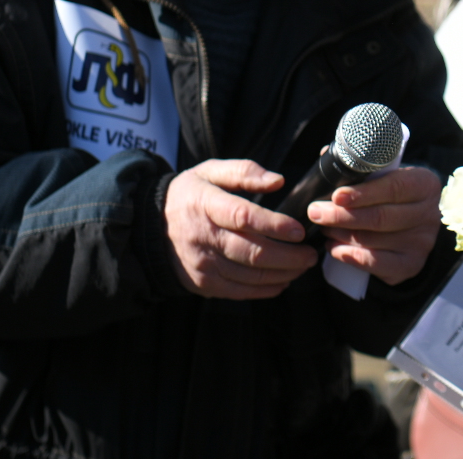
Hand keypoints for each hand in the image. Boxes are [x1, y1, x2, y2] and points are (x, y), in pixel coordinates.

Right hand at [164, 159, 317, 299]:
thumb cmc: (190, 194)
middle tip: (311, 253)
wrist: (151, 226)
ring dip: (283, 273)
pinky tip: (282, 280)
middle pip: (252, 252)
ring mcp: (203, 263)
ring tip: (302, 266)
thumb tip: (278, 180)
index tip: (299, 229)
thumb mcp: (210, 171)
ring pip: (250, 275)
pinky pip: (240, 291)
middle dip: (289, 256)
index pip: (243, 217)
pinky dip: (265, 289)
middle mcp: (204, 236)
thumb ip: (244, 172)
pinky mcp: (203, 283)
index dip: (275, 225)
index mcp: (206, 204)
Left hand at [307, 166, 442, 285]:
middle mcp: (428, 214)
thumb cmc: (391, 191)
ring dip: (341, 235)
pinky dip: (351, 256)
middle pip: (380, 217)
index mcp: (424, 184)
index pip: (393, 188)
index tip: (336, 196)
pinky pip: (377, 263)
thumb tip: (326, 157)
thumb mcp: (385, 173)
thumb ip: (360, 166)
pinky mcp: (412, 264)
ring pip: (374, 241)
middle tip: (316, 212)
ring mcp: (421, 242)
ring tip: (323, 228)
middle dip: (342, 216)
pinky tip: (335, 248)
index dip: (363, 193)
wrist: (413, 221)